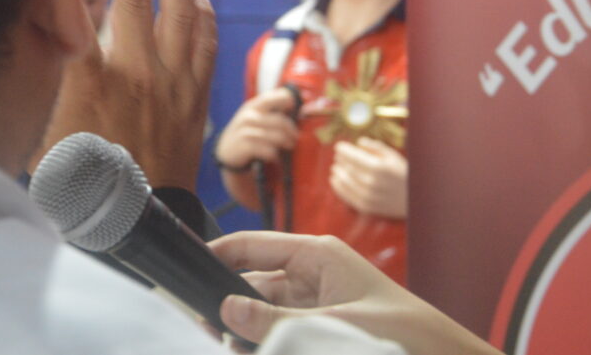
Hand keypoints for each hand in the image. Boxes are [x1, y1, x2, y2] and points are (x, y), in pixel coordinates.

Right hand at [31, 0, 216, 189]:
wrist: (137, 228)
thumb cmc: (79, 187)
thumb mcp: (43, 135)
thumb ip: (50, 84)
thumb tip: (51, 41)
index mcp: (88, 79)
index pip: (79, 4)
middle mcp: (135, 73)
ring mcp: (173, 85)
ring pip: (182, 14)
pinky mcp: (197, 101)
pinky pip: (208, 45)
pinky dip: (205, 16)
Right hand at [209, 231, 501, 354]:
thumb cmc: (403, 332)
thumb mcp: (334, 324)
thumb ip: (277, 319)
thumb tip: (228, 307)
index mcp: (317, 254)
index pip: (253, 245)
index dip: (218, 253)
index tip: (187, 266)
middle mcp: (311, 275)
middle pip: (252, 283)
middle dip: (228, 304)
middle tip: (202, 325)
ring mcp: (314, 304)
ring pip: (263, 313)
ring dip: (245, 329)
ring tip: (224, 342)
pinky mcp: (318, 329)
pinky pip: (280, 332)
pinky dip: (263, 341)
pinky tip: (248, 348)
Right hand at [214, 88, 298, 170]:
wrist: (226, 151)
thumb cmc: (247, 132)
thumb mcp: (255, 117)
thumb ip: (273, 110)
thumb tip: (299, 102)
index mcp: (252, 106)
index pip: (272, 97)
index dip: (287, 99)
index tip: (295, 107)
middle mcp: (248, 116)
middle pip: (279, 121)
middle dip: (291, 130)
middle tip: (295, 138)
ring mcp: (246, 131)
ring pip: (276, 137)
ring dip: (286, 143)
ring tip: (288, 146)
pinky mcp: (245, 146)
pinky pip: (269, 150)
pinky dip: (274, 154)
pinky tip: (274, 156)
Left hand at [329, 137, 407, 218]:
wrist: (414, 201)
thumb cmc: (403, 174)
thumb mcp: (393, 156)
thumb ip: (376, 147)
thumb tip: (359, 142)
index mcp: (378, 167)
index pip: (353, 156)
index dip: (343, 150)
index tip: (339, 146)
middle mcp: (371, 182)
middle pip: (347, 168)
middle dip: (340, 160)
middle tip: (338, 156)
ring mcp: (367, 196)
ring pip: (344, 182)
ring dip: (337, 172)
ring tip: (336, 167)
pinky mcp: (366, 207)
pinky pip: (346, 196)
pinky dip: (338, 187)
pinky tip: (335, 180)